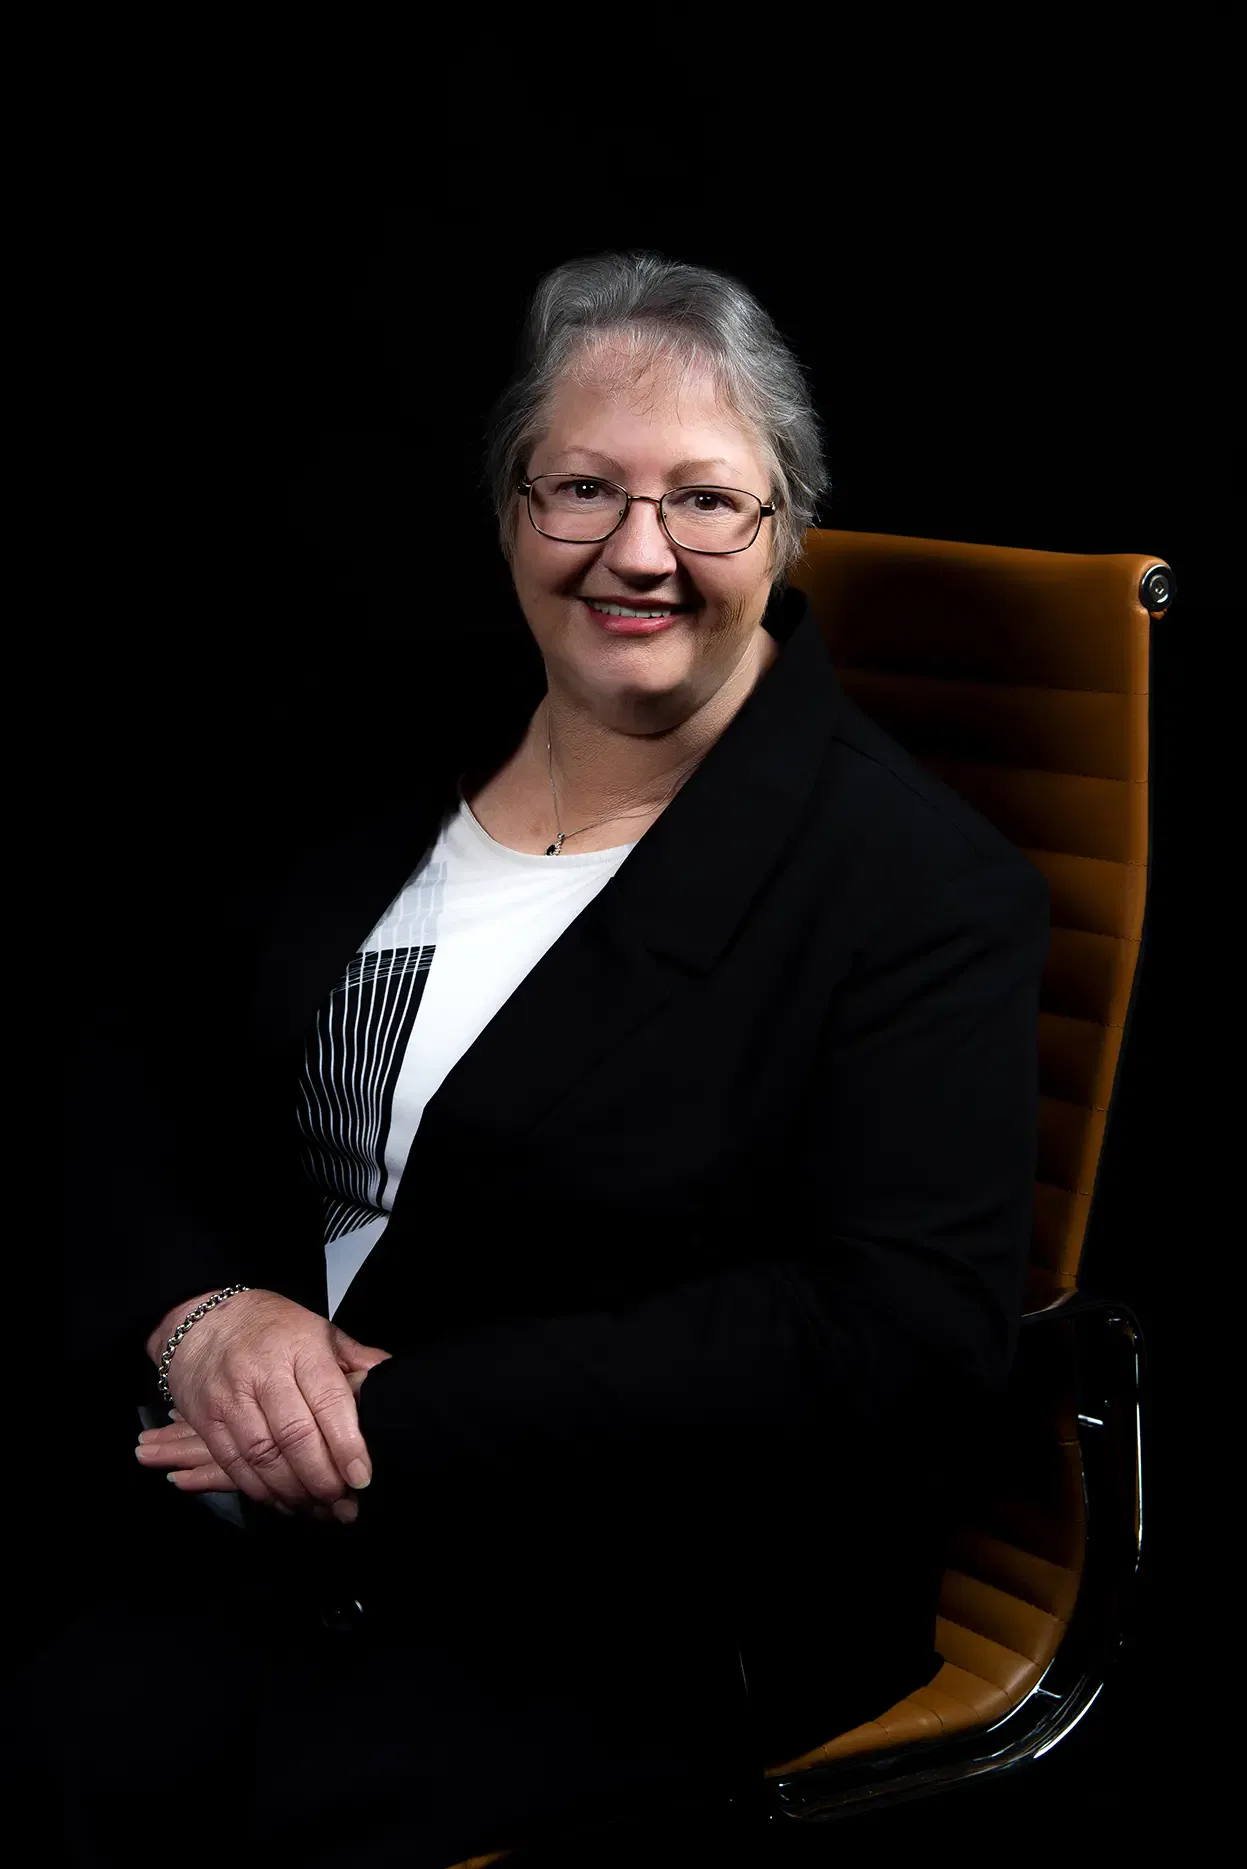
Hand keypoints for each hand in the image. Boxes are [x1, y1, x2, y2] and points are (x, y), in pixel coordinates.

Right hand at [144, 1288, 390, 1513]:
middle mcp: (263, 1373)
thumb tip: (390, 1378)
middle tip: (344, 1504)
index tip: (362, 1477)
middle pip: (295, 1437)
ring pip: (264, 1458)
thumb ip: (356, 1358)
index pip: (328, 1400)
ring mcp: (230, 1398)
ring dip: (294, 1493)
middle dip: (323, 1479)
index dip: (347, 1444)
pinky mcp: (206, 1420)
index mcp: (300, 1347)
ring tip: (319, 1510)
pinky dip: (261, 1491)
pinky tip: (284, 1501)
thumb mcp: (319, 1329)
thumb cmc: (271, 1326)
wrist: (203, 1319)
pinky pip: (234, 1465)